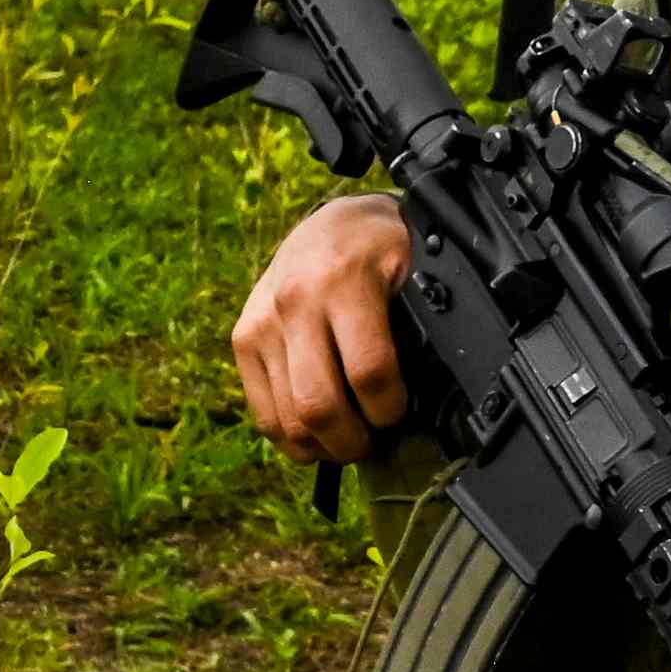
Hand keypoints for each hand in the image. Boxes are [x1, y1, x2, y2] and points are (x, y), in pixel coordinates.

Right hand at [230, 193, 418, 462]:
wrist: (330, 224)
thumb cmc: (383, 251)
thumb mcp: (415, 271)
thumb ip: (418, 326)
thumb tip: (427, 396)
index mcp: (345, 281)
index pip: (369, 372)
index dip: (390, 409)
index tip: (400, 413)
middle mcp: (295, 302)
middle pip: (318, 405)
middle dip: (352, 442)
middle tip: (373, 444)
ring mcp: (262, 322)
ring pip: (287, 419)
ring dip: (322, 447)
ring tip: (347, 442)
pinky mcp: (243, 339)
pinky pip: (262, 413)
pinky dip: (291, 438)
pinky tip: (316, 436)